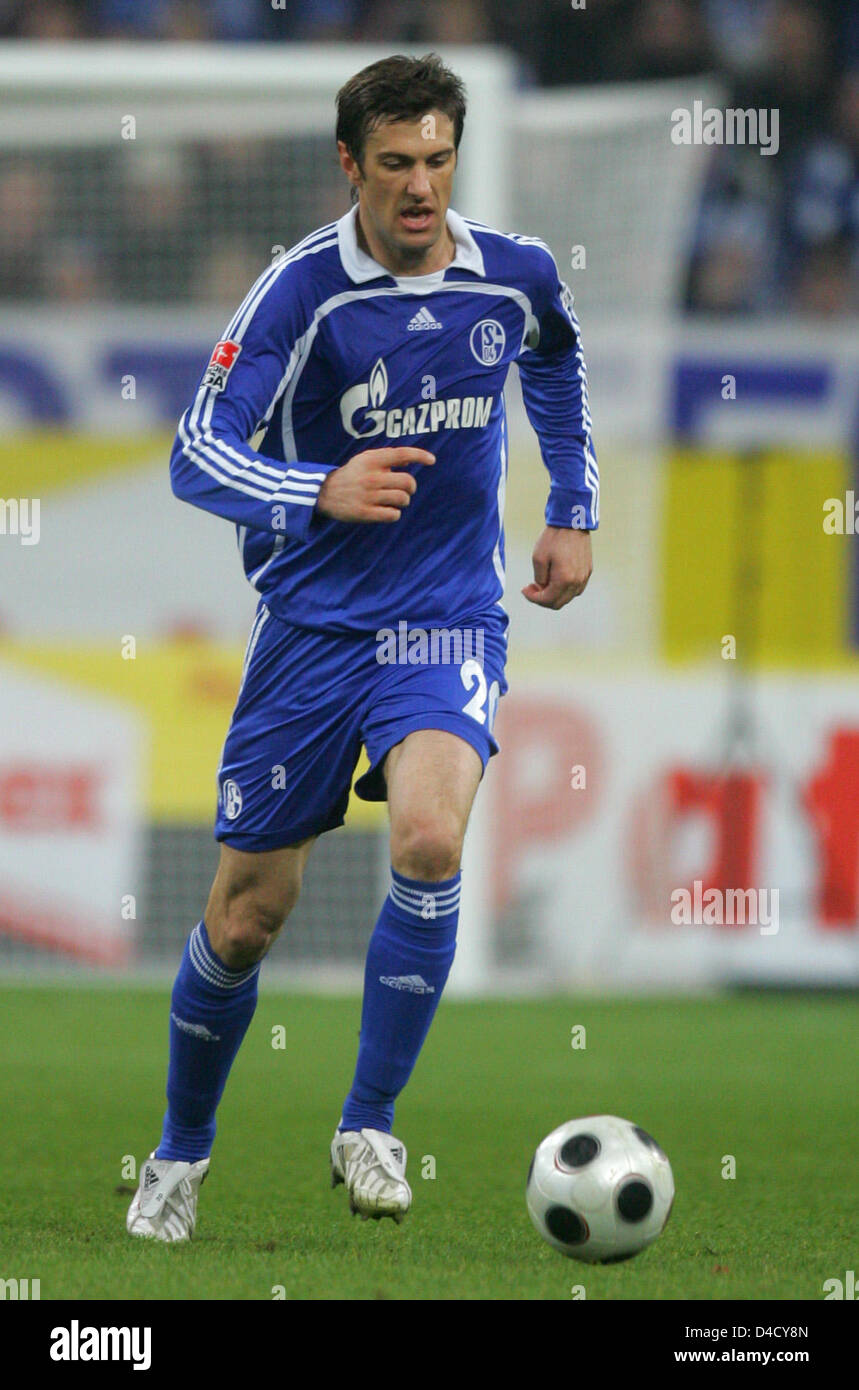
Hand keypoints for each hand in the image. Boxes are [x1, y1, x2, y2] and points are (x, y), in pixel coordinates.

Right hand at [315, 446, 434, 522]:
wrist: (325, 493)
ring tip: (395, 500)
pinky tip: (388, 511)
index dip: (420, 456)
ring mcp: (368, 495)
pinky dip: (394, 513)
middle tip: (406, 490)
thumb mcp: (365, 460)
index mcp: (372, 460)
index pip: (402, 454)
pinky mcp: (365, 513)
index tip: (432, 461)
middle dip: (411, 488)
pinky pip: (393, 515)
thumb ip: (386, 457)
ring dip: (403, 501)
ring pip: (403, 499)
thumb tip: (409, 459)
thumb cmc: (352, 475)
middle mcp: (371, 476)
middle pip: (408, 482)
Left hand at [522, 527, 592, 608]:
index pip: (547, 600)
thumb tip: (542, 589)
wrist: (571, 522)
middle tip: (532, 587)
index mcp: (564, 580)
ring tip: (543, 582)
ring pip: (568, 597)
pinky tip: (556, 579)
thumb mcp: (538, 558)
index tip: (524, 589)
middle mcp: (577, 582)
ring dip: (554, 595)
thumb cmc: (553, 538)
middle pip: (558, 603)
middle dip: (542, 599)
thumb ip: (539, 579)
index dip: (533, 598)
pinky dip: (564, 589)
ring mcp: (584, 577)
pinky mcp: (587, 571)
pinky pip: (576, 589)